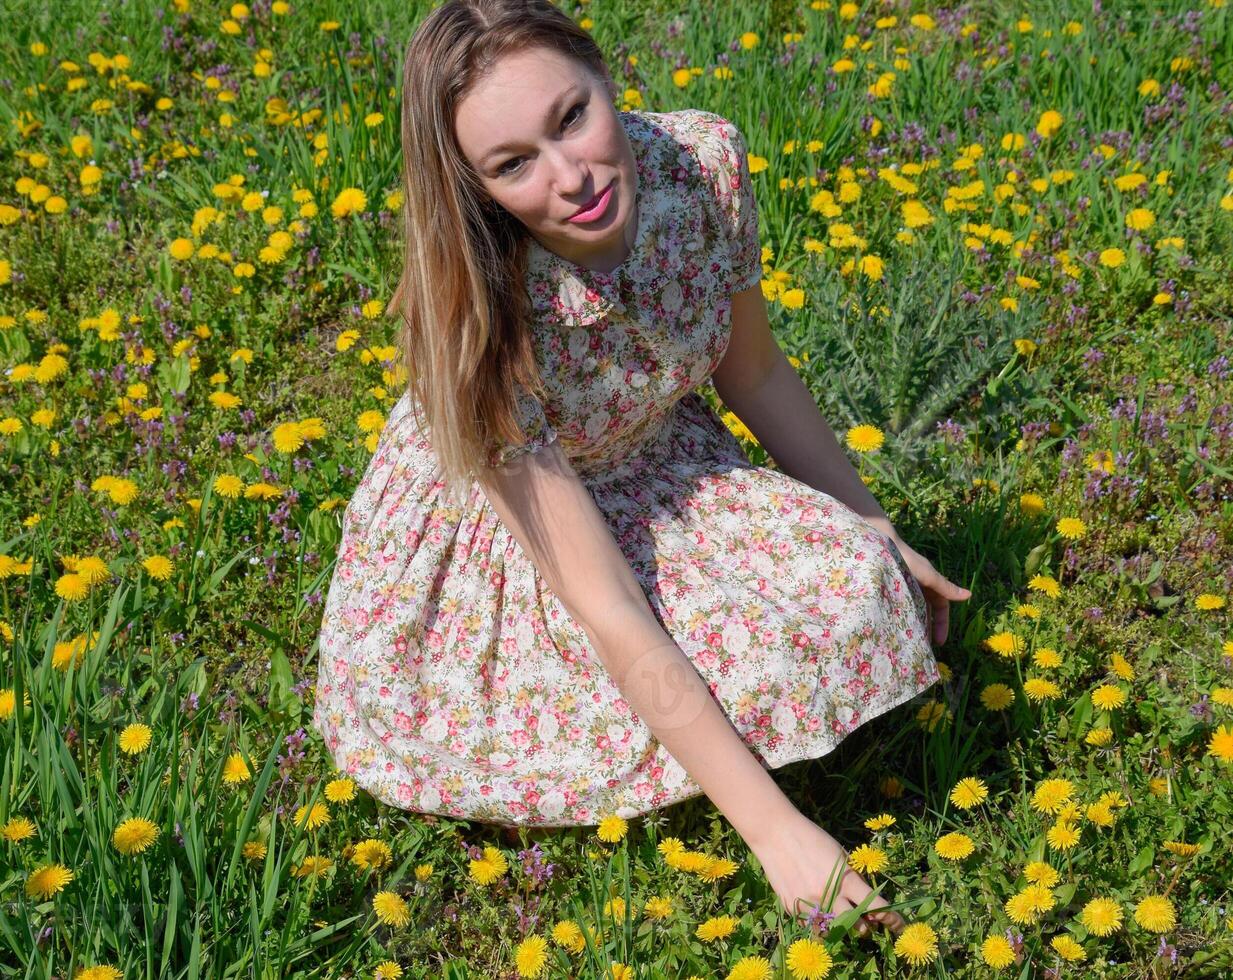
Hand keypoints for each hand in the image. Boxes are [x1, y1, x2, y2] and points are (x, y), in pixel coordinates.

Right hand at [750, 811, 904, 937]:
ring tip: (838, 911)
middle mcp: (828, 896)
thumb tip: (866, 904)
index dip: (892, 918)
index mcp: (845, 880)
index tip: (899, 924)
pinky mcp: (792, 907)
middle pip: (857, 926)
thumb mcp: (840, 855)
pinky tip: (817, 904)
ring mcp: (809, 904)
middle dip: (865, 925)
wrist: (775, 833)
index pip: (876, 907)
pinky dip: (819, 919)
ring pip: (834, 930)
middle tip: (864, 919)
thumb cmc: (813, 839)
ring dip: (841, 924)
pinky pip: (812, 923)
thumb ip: (854, 880)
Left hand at [888, 536, 971, 646]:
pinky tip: (893, 629)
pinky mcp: (887, 590)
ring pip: (910, 610)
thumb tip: (968, 596)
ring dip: (912, 625)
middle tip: (922, 647)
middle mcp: (916, 586)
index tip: (939, 641)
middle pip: (925, 611)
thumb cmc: (906, 559)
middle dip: (926, 628)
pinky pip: (895, 607)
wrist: (879, 545)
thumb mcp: (928, 576)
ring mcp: (901, 588)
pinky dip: (898, 617)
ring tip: (908, 642)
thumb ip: (945, 588)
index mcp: (929, 583)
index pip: (940, 607)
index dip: (941, 624)